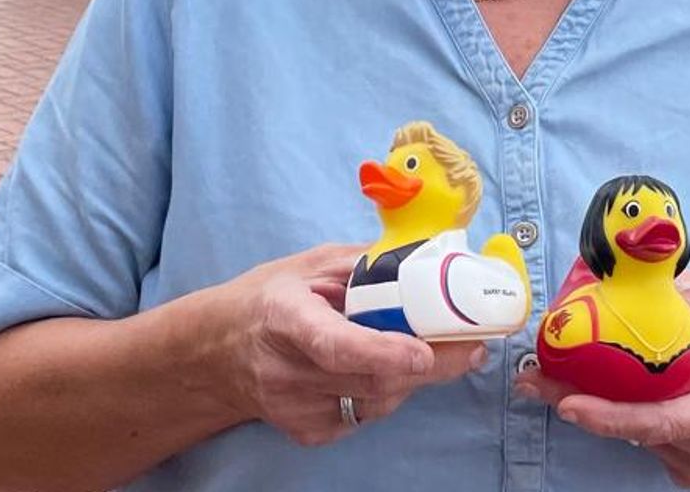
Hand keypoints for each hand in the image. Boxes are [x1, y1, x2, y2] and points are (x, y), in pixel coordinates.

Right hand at [214, 244, 484, 446]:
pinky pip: (365, 415)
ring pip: (376, 401)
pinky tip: (382, 370)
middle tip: (474, 345)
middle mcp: (286, 369)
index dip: (381, 351)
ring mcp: (294, 408)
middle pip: (369, 378)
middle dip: (432, 364)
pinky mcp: (306, 432)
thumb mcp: (309, 265)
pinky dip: (386, 393)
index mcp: (284, 315)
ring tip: (427, 349)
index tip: (422, 353)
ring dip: (412, 376)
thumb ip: (364, 265)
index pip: (333, 343)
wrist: (215, 353)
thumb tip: (429, 257)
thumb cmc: (270, 298)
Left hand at [516, 273, 689, 487]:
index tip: (568, 401)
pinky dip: (624, 413)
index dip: (610, 416)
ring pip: (637, 434)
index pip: (661, 421)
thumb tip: (643, 279)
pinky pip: (647, 438)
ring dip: (600, 405)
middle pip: (635, 430)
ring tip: (560, 374)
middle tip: (534, 376)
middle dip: (580, 402)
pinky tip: (610, 386)